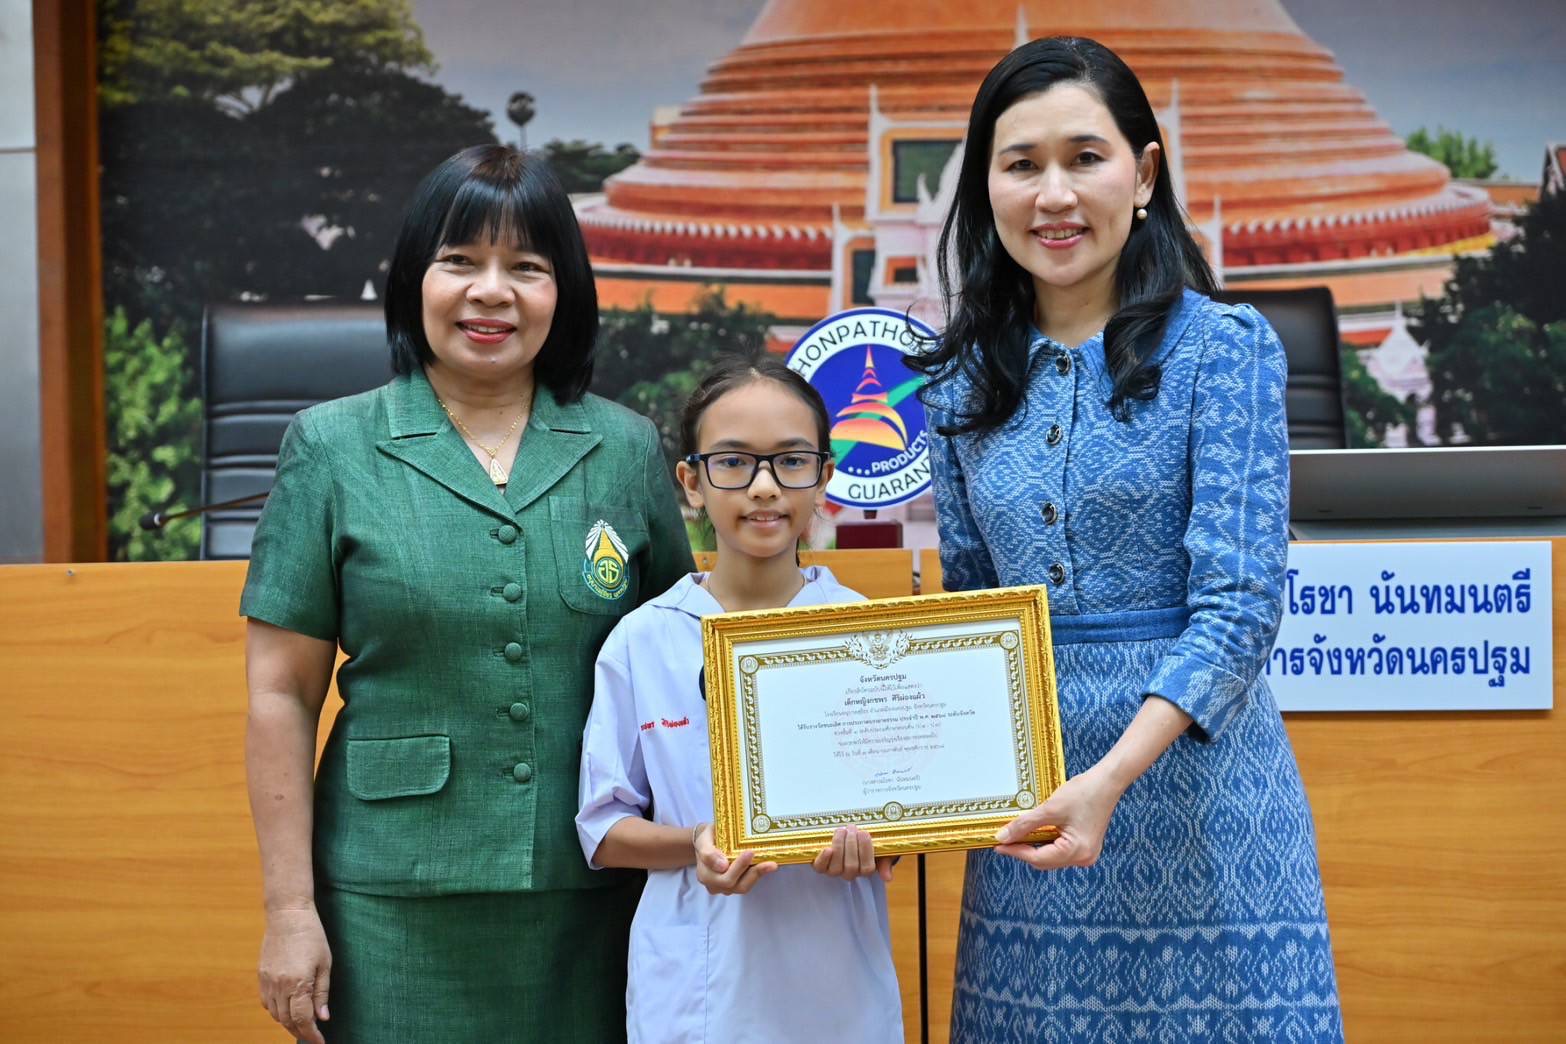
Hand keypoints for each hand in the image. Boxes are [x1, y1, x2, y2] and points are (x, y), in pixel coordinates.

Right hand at [257, 906, 331, 1043]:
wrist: (287, 915)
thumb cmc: (312, 936)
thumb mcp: (325, 964)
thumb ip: (322, 993)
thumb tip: (322, 1018)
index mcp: (298, 984)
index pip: (303, 1020)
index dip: (311, 1035)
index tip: (320, 1042)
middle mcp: (279, 986)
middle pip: (287, 1021)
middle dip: (300, 1031)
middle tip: (313, 1035)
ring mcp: (267, 982)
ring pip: (275, 1014)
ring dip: (288, 1022)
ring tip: (302, 1024)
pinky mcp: (261, 976)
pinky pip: (267, 1003)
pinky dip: (277, 1011)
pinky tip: (288, 1008)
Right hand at [693, 823, 777, 895]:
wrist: (708, 843)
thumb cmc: (707, 839)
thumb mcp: (704, 839)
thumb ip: (708, 852)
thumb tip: (722, 866)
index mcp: (704, 872)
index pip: (719, 873)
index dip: (736, 866)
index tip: (749, 853)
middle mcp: (713, 884)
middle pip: (732, 883)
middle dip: (750, 871)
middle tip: (767, 860)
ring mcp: (724, 888)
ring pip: (741, 887)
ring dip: (757, 875)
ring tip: (772, 865)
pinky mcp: (735, 886)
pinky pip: (746, 884)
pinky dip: (757, 875)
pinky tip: (768, 866)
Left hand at [811, 826, 895, 882]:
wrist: (852, 836)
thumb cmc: (868, 843)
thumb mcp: (882, 850)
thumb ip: (886, 862)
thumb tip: (887, 878)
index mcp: (866, 870)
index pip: (867, 868)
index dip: (865, 850)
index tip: (865, 833)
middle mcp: (850, 873)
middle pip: (851, 867)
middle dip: (851, 845)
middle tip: (852, 827)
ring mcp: (835, 871)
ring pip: (836, 867)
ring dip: (839, 847)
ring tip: (842, 830)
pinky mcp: (821, 865)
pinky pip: (820, 867)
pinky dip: (823, 859)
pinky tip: (827, 849)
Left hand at [993, 766, 1124, 870]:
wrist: (1107, 781)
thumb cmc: (1083, 792)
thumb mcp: (1049, 808)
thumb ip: (1024, 825)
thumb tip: (1003, 837)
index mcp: (1077, 852)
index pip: (1038, 858)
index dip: (1015, 851)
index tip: (997, 845)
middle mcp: (1083, 858)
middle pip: (1044, 860)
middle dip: (1024, 850)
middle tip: (1004, 839)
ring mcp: (1086, 853)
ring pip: (1051, 856)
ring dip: (1034, 846)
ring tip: (1016, 835)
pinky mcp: (1086, 846)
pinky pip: (1060, 850)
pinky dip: (1046, 843)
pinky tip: (1035, 832)